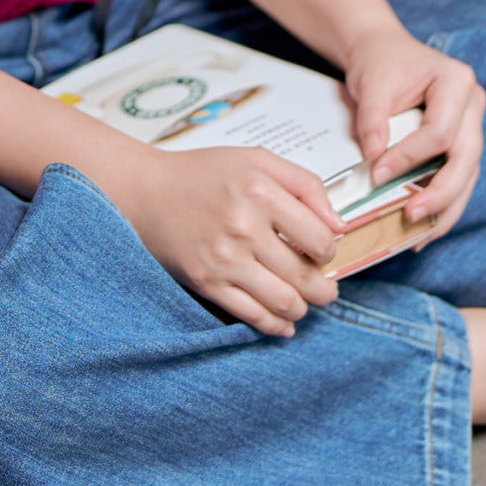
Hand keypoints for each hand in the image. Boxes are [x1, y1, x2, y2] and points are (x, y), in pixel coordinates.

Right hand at [122, 144, 346, 337]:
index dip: (330, 251)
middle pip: (305, 275)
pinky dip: (276, 325)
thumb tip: (339, 225)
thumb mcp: (258, 159)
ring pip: (283, 301)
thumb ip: (305, 184)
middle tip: (327, 288)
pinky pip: (251, 315)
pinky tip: (285, 323)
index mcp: (260, 191)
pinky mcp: (206, 283)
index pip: (319, 238)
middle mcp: (243, 226)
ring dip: (304, 308)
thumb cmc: (203, 174)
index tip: (324, 253)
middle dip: (325, 289)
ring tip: (306, 302)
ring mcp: (223, 259)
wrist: (146, 192)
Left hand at [344, 22, 485, 245]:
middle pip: (466, 158)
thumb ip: (373, 119)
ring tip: (421, 237)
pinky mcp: (462, 143)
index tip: (376, 173)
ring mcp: (472, 125)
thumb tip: (375, 158)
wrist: (385, 52)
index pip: (440, 131)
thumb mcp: (372, 84)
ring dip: (446, 209)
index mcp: (457, 81)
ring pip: (468, 175)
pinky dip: (443, 203)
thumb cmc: (381, 63)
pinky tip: (425, 226)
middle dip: (441, 193)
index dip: (409, 157)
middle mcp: (473, 104)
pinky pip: (458, 177)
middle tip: (411, 216)